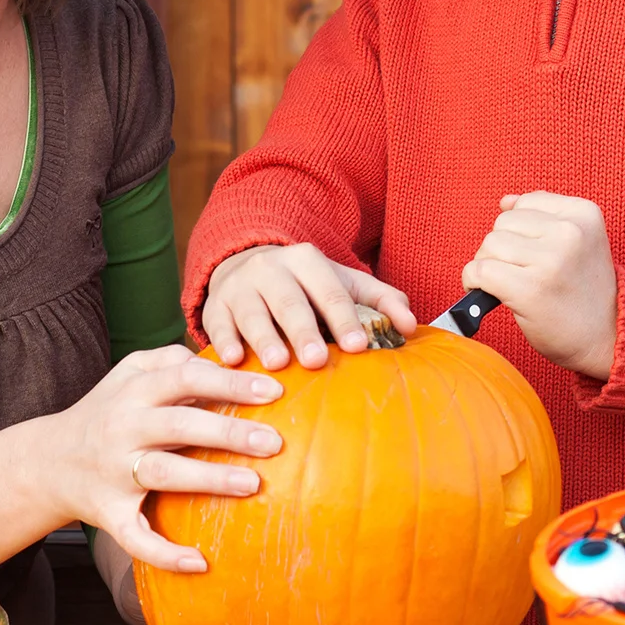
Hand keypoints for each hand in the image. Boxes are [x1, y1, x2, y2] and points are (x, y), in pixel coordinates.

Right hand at [59, 344, 284, 573]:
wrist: (48, 461)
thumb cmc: (103, 412)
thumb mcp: (126, 374)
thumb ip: (168, 358)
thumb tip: (219, 359)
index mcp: (132, 393)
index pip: (184, 378)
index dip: (228, 383)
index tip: (273, 390)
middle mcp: (123, 429)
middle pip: (179, 425)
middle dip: (228, 431)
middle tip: (274, 442)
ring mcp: (116, 473)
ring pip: (164, 474)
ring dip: (208, 478)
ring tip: (253, 484)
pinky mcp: (110, 513)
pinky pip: (136, 536)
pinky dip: (165, 554)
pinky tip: (200, 562)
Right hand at [202, 243, 415, 369]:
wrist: (244, 264)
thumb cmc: (303, 285)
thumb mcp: (341, 282)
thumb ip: (380, 301)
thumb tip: (410, 325)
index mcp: (306, 260)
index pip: (330, 292)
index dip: (344, 319)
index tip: (358, 346)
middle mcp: (270, 269)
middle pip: (289, 302)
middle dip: (303, 331)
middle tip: (316, 360)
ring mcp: (238, 287)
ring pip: (251, 313)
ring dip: (263, 339)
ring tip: (276, 364)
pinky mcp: (214, 306)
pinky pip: (217, 324)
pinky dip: (223, 342)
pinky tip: (232, 360)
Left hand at [464, 193, 617, 378]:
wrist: (611, 336)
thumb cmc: (585, 290)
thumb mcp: (580, 242)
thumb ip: (544, 216)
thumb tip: (506, 201)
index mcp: (584, 214)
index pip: (523, 204)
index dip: (518, 231)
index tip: (533, 254)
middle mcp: (570, 233)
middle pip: (502, 224)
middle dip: (501, 248)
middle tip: (520, 272)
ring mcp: (551, 261)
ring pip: (489, 246)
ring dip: (488, 265)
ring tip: (510, 283)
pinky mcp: (530, 289)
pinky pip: (479, 271)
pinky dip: (474, 282)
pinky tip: (491, 293)